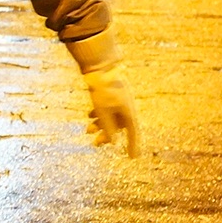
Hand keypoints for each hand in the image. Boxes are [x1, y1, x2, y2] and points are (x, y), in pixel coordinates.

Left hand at [65, 31, 139, 155]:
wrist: (100, 64)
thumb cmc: (103, 89)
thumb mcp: (103, 111)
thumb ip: (108, 127)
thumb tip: (112, 141)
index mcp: (129, 112)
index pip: (133, 133)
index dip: (133, 146)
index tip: (133, 158)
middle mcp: (127, 107)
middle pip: (120, 126)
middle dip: (107, 135)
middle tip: (95, 144)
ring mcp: (120, 99)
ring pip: (111, 117)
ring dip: (100, 124)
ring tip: (87, 130)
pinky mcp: (112, 93)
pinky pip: (107, 108)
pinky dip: (99, 114)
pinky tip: (90, 115)